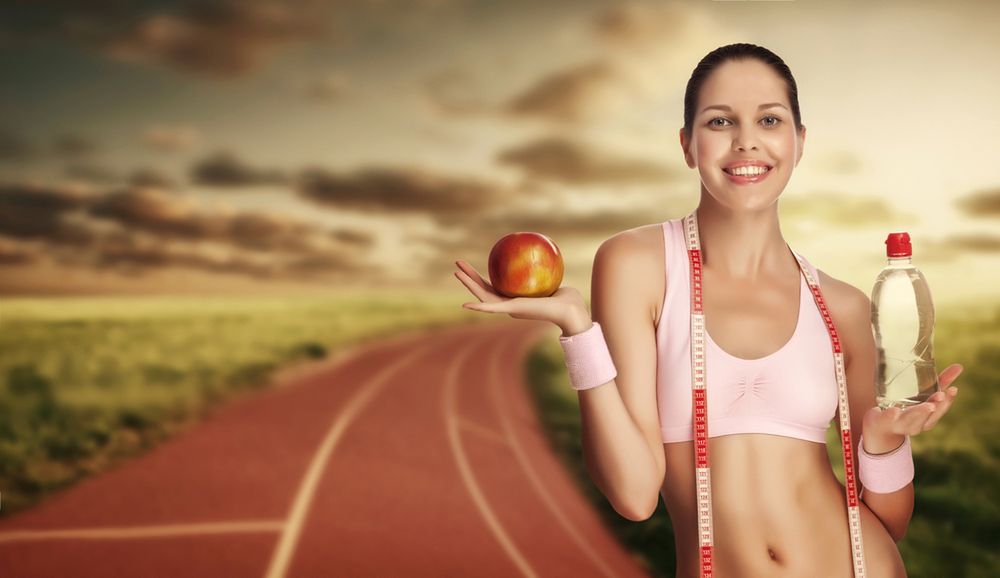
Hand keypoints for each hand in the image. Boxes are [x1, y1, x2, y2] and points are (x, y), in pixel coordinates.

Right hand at [454, 259, 588, 330]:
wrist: (569, 310)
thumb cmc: (564, 296)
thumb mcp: (550, 276)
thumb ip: (541, 267)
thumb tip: (539, 249)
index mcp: (514, 299)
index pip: (494, 286)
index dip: (481, 277)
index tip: (473, 266)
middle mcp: (509, 304)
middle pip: (483, 289)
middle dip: (469, 278)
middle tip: (457, 264)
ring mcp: (509, 309)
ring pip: (483, 296)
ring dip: (469, 285)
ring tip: (456, 272)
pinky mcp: (512, 311)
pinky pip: (492, 308)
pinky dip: (478, 308)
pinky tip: (465, 304)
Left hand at [862, 364, 962, 451]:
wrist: (881, 425)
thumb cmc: (907, 408)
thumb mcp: (923, 396)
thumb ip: (940, 382)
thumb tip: (959, 366)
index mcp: (927, 419)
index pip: (940, 410)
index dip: (947, 401)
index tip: (953, 389)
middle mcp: (916, 425)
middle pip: (927, 416)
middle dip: (935, 406)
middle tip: (940, 395)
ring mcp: (900, 424)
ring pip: (911, 420)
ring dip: (919, 412)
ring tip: (927, 405)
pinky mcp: (884, 421)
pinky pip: (888, 419)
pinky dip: (892, 415)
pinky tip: (895, 410)